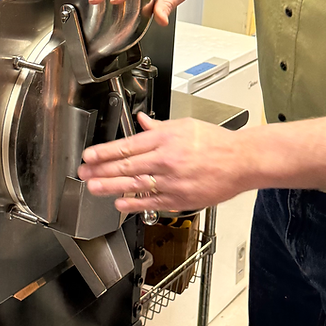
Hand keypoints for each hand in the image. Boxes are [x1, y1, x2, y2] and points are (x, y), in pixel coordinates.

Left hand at [78, 113, 249, 212]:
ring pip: (134, 185)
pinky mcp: (179, 198)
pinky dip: (133, 203)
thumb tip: (140, 121)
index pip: (127, 146)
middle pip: (126, 167)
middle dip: (100, 170)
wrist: (241, 161)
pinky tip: (119, 202)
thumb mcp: (185, 125)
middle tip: (84, 173)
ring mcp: (172, 181)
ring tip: (94, 187)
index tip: (89, 155)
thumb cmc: (217, 143)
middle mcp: (166, 160)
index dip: (104, 152)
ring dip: (110, 187)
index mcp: (166, 139)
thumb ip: (158, 127)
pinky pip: (151, 202)